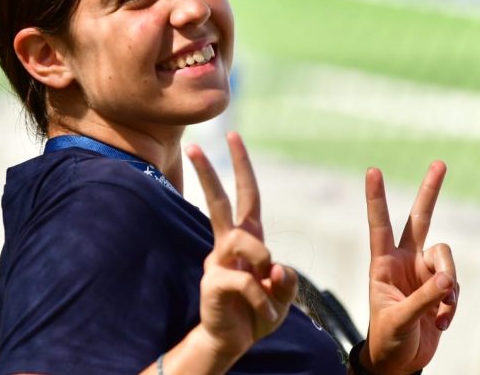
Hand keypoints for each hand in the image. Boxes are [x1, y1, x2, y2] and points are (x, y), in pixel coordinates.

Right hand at [186, 132, 298, 362]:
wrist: (232, 344)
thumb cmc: (257, 313)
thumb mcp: (283, 295)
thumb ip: (286, 280)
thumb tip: (277, 267)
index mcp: (247, 238)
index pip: (246, 194)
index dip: (242, 166)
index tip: (234, 135)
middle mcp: (228, 245)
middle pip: (218, 202)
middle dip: (207, 174)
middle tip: (192, 146)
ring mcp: (217, 263)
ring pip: (243, 240)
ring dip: (264, 265)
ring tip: (269, 294)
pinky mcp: (212, 284)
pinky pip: (246, 281)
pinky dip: (263, 300)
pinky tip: (264, 314)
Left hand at [360, 162, 457, 374]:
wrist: (400, 363)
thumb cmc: (388, 340)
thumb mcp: (399, 321)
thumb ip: (423, 300)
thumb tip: (447, 282)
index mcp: (383, 264)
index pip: (379, 224)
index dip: (377, 198)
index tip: (373, 170)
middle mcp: (404, 261)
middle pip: (420, 219)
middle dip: (430, 191)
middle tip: (440, 163)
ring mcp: (423, 273)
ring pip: (447, 261)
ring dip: (449, 286)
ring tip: (440, 313)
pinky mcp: (440, 289)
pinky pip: (454, 287)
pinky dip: (451, 305)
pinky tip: (440, 323)